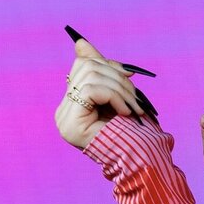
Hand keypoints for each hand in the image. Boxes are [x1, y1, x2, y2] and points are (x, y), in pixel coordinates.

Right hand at [54, 35, 147, 149]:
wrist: (139, 161)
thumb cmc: (132, 130)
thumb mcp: (117, 94)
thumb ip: (102, 71)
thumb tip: (81, 42)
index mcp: (73, 103)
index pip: (83, 65)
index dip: (108, 64)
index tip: (129, 74)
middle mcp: (64, 110)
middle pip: (87, 67)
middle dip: (118, 77)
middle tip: (137, 97)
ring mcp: (64, 117)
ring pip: (91, 76)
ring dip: (120, 89)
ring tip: (134, 108)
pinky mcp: (71, 123)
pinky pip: (91, 90)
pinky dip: (114, 96)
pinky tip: (125, 112)